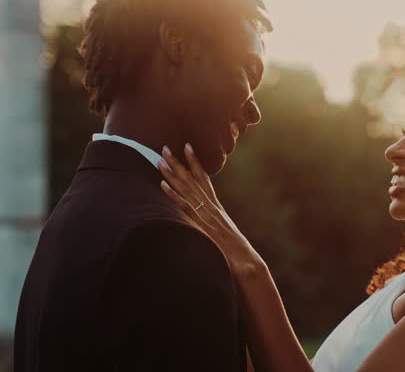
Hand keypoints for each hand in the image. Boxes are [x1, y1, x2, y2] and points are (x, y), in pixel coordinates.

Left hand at [158, 143, 264, 277]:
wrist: (244, 259)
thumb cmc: (235, 250)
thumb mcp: (224, 231)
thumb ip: (214, 222)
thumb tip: (207, 218)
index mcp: (216, 205)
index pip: (204, 178)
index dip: (195, 161)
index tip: (187, 146)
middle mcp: (211, 205)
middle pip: (192, 179)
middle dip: (178, 162)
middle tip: (164, 147)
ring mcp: (206, 213)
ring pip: (186, 188)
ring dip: (172, 174)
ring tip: (160, 161)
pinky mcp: (201, 223)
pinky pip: (184, 206)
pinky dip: (173, 195)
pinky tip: (162, 185)